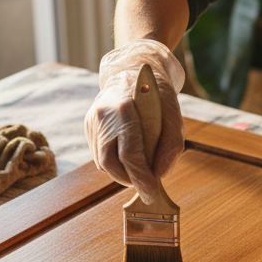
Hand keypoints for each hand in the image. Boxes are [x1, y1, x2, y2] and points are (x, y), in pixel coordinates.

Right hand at [83, 39, 185, 203]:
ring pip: (102, 161)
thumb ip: (171, 144)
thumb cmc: (156, 92)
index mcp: (124, 108)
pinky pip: (99, 153)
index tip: (152, 193)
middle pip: (110, 163)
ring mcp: (91, 121)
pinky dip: (114, 162)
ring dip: (122, 173)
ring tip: (140, 172)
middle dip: (129, 180)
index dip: (142, 179)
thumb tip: (160, 175)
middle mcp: (102, 115)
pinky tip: (128, 159)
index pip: (130, 155)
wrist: (131, 68)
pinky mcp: (88, 125)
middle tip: (147, 186)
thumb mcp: (174, 113)